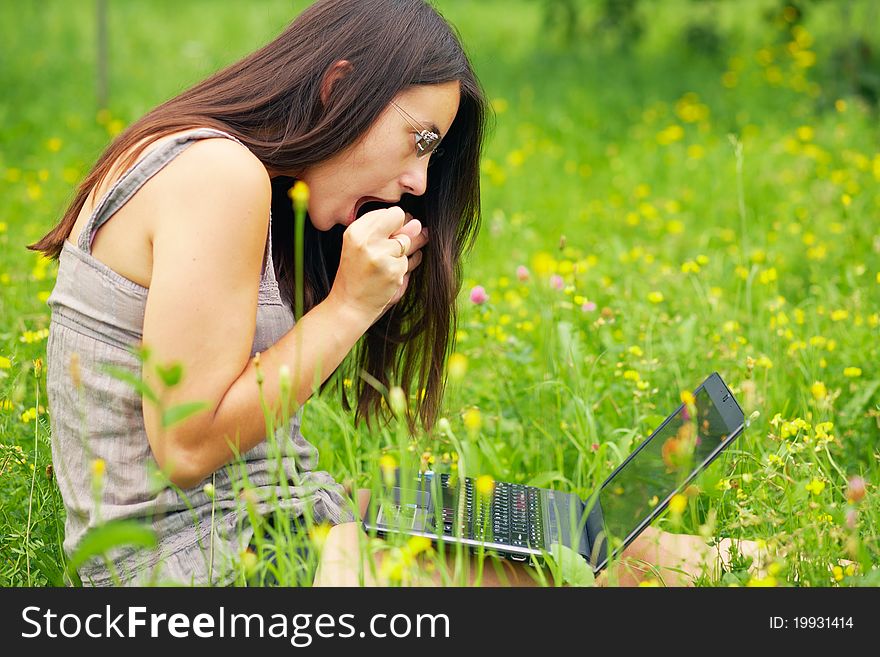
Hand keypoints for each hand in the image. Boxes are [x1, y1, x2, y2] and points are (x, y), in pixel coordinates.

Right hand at [329, 207, 427, 324]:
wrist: (350, 305)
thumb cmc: (356, 274)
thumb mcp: (363, 247)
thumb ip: (389, 232)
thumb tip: (418, 224)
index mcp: (355, 231)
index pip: (391, 213)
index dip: (392, 226)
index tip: (383, 239)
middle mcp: (366, 241)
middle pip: (401, 221)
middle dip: (400, 234)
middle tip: (385, 252)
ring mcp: (381, 256)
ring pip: (407, 243)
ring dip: (401, 255)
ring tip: (382, 267)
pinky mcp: (393, 272)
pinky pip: (410, 262)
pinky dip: (402, 269)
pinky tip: (387, 277)